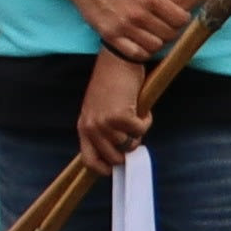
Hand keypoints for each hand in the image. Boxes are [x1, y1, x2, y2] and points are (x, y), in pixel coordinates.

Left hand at [76, 57, 155, 180]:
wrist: (116, 62)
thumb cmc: (112, 85)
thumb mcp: (100, 111)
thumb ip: (106, 130)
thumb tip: (123, 150)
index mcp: (83, 127)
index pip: (89, 160)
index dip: (103, 168)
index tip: (115, 168)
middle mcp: (91, 127)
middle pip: (115, 156)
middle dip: (129, 147)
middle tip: (134, 130)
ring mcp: (104, 123)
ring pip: (129, 144)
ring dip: (139, 132)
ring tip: (137, 115)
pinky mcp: (119, 116)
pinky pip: (140, 130)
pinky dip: (146, 121)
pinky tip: (142, 109)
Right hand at [77, 0, 196, 66]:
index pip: (180, 19)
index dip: (183, 18)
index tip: (178, 15)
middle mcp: (138, 14)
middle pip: (170, 34)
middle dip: (172, 30)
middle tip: (166, 24)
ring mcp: (123, 26)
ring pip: (155, 45)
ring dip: (158, 41)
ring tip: (154, 33)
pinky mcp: (109, 35)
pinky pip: (135, 53)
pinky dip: (142, 51)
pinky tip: (141, 42)